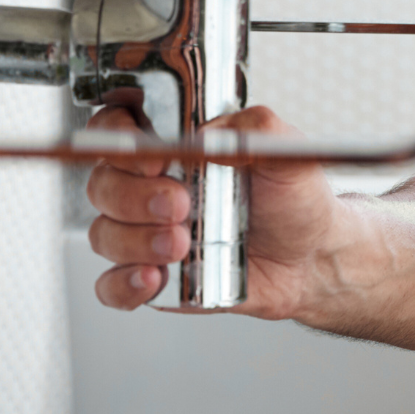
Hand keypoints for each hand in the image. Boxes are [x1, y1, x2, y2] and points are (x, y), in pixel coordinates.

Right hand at [84, 105, 347, 316]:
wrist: (311, 257)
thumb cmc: (294, 200)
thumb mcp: (286, 151)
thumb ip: (255, 128)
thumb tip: (210, 134)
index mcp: (177, 148)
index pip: (117, 128)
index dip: (118, 139)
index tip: (153, 158)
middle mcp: (153, 187)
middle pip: (103, 184)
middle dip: (134, 197)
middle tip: (179, 205)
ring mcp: (148, 233)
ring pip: (104, 234)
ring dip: (136, 241)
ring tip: (182, 244)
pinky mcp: (154, 277)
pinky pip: (112, 285)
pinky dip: (124, 284)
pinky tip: (156, 278)